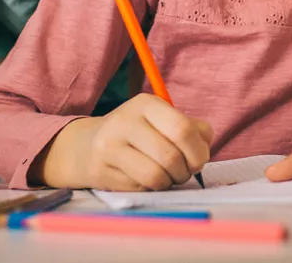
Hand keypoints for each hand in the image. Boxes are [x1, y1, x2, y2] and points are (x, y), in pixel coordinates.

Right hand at [35, 93, 212, 190]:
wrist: (87, 147)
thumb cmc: (138, 133)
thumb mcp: (162, 119)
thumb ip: (191, 128)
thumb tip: (205, 145)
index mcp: (146, 104)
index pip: (182, 129)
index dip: (198, 150)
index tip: (200, 160)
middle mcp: (125, 122)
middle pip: (170, 156)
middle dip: (185, 170)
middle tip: (185, 172)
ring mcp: (110, 147)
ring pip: (155, 175)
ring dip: (170, 182)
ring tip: (169, 176)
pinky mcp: (101, 170)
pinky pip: (140, 187)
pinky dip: (152, 187)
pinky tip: (147, 178)